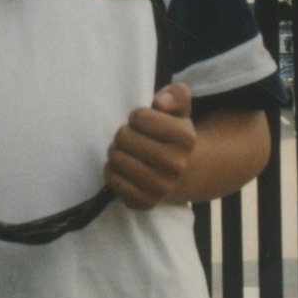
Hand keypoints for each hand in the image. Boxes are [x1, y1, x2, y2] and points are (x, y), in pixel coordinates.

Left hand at [105, 83, 197, 209]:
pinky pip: (112, 180)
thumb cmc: (170, 134)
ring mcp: (161, 187)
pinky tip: (123, 168)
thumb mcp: (179, 109)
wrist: (179, 173)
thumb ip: (176, 95)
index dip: (137, 117)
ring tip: (126, 152)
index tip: (143, 123)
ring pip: (116, 159)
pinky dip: (111, 171)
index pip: (138, 117)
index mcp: (186, 138)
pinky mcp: (145, 202)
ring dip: (115, 151)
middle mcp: (176, 165)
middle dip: (123, 134)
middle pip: (123, 137)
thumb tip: (160, 102)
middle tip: (131, 138)